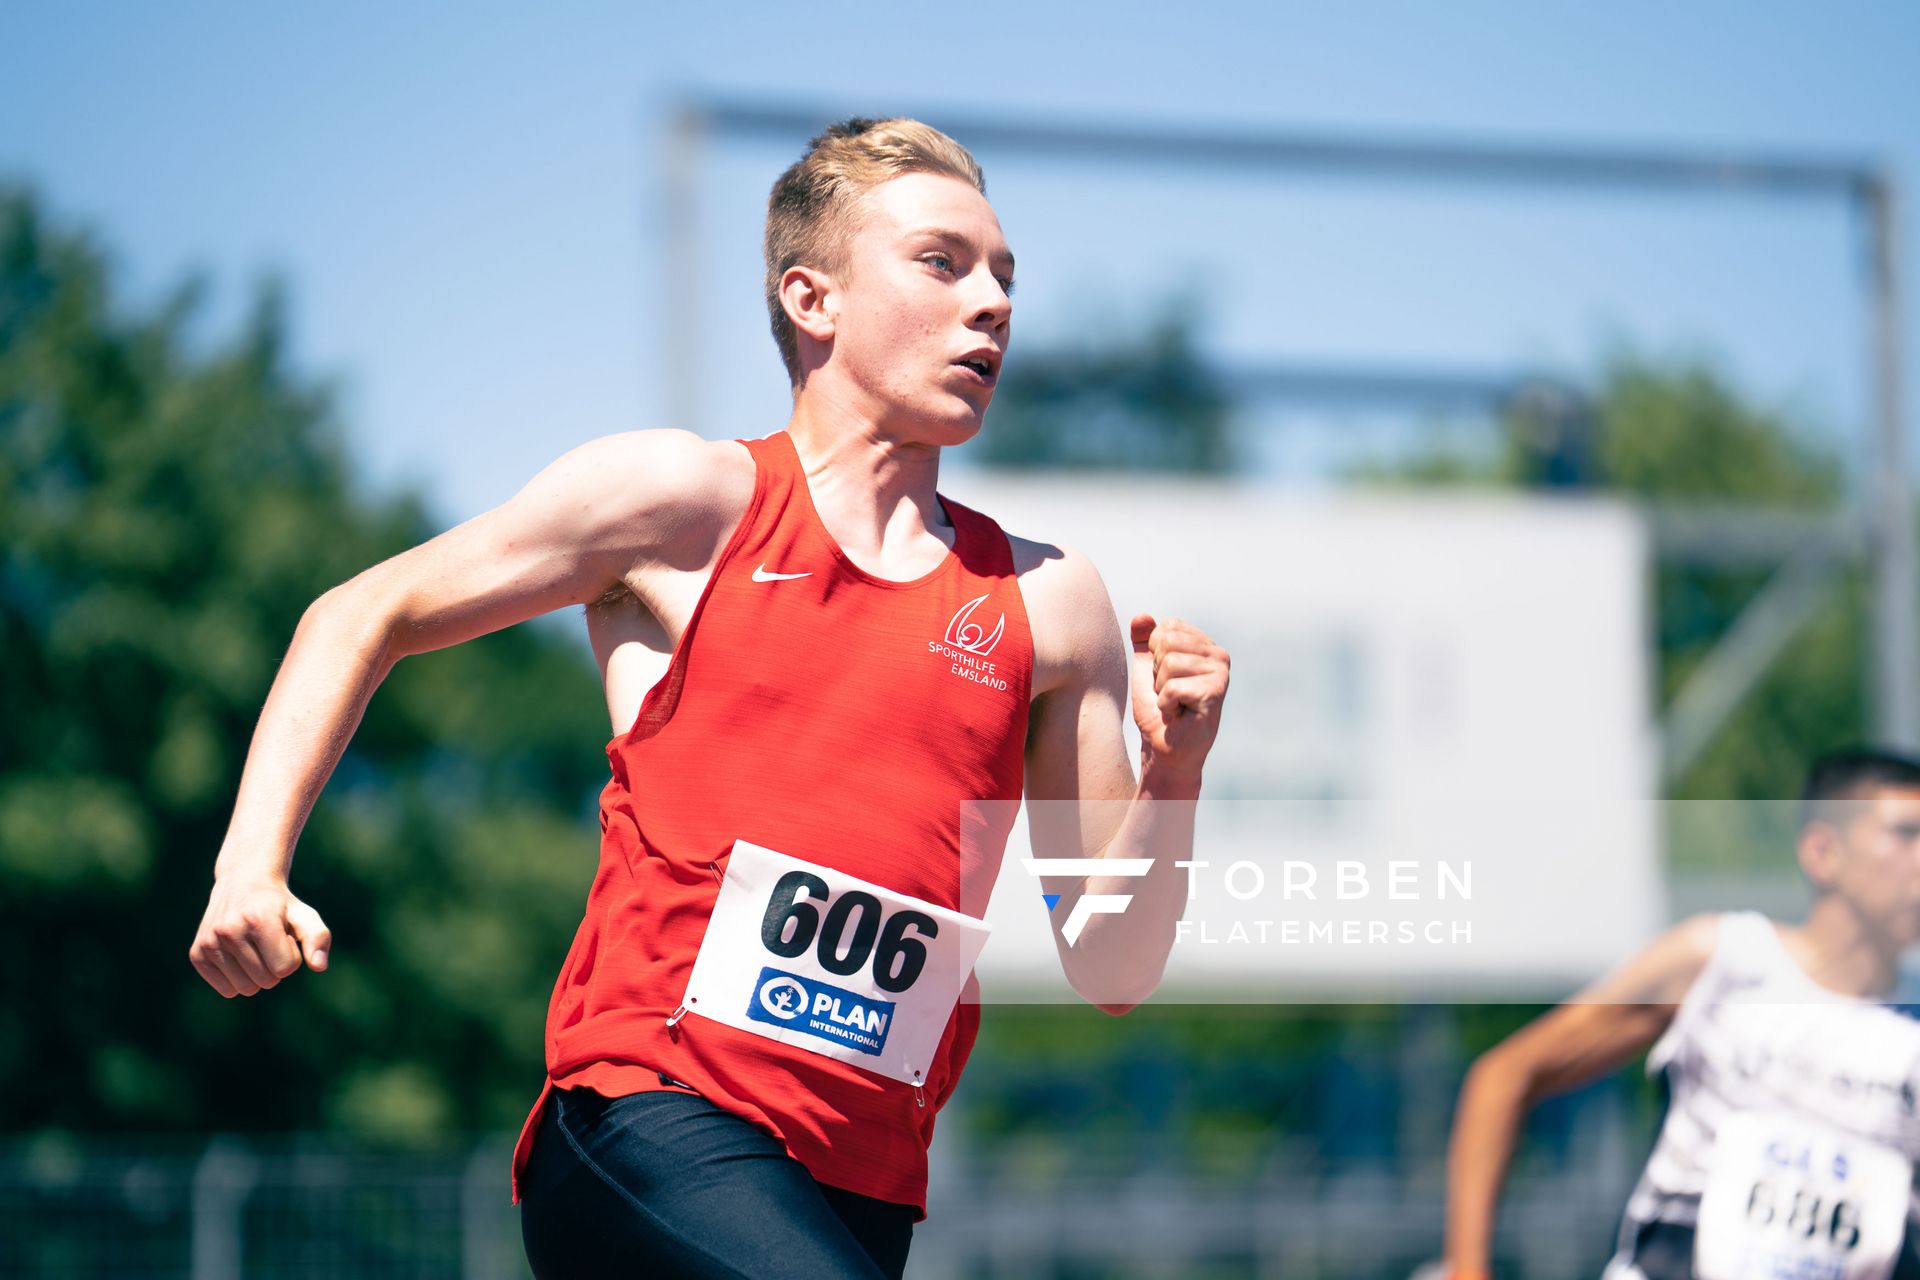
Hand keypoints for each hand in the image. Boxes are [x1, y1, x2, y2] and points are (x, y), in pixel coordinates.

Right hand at [189, 875, 330, 997]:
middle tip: (268, 942)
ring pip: (245, 989)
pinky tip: (237, 954)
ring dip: (256, 975)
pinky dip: (237, 979)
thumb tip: (319, 967)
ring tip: (253, 947)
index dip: (292, 956)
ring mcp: (210, 942)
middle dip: (275, 967)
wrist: (242, 883)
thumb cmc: (279, 905)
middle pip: (266, 981)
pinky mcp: (197, 954)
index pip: (285, 968)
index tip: (285, 938)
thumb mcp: (305, 915)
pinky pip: (226, 990)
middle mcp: (229, 930)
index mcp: (259, 919)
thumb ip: (318, 938)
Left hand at [1129, 614, 1228, 784]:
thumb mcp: (1146, 669)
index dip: (1155, 654)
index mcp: (1204, 645)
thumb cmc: (1158, 711)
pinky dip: (1166, 705)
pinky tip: (1180, 715)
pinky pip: (1172, 687)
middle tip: (1169, 693)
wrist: (1164, 749)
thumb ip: (1143, 641)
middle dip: (1157, 672)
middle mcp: (1218, 655)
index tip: (1165, 678)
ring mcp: (1220, 672)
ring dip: (1162, 690)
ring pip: (1170, 663)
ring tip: (1175, 705)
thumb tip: (1141, 615)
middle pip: (1168, 641)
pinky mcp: (1216, 693)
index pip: (1167, 627)